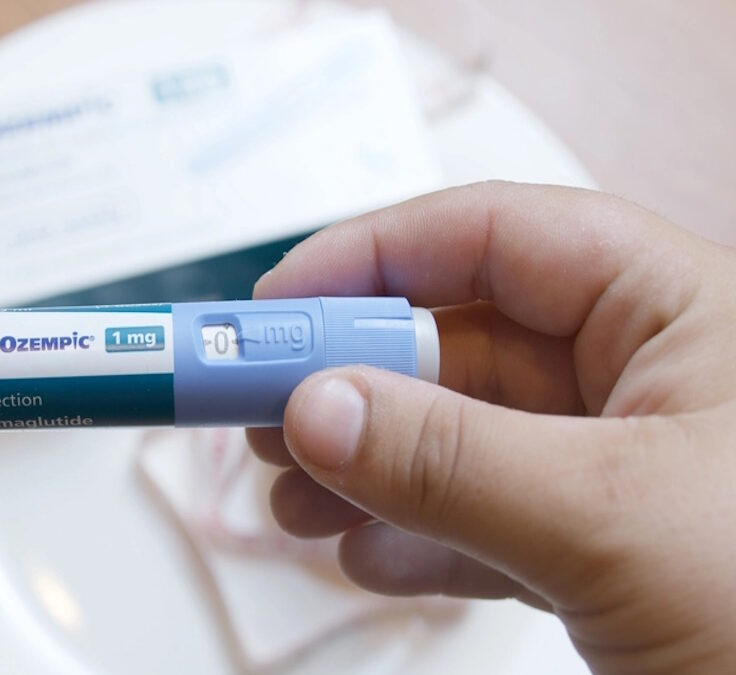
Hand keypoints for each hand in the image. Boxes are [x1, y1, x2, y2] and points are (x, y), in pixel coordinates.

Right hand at [247, 182, 735, 673]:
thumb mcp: (614, 520)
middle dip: (353, 379)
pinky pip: (482, 513)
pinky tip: (367, 556)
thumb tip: (312, 406)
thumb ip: (453, 459)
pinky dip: (413, 534)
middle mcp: (642, 374)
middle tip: (261, 413)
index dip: (375, 256)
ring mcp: (615, 463)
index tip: (275, 305)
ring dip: (367, 464)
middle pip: (459, 338)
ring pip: (459, 432)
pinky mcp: (600, 544)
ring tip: (294, 501)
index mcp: (676, 310)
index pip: (497, 237)